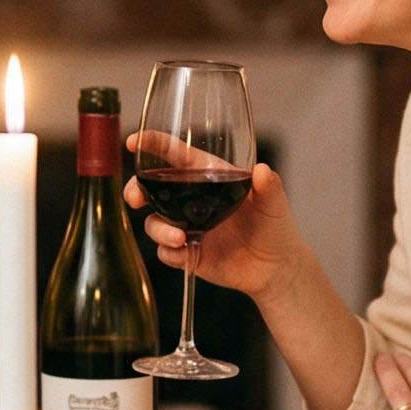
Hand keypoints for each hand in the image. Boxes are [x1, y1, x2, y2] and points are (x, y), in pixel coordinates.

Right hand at [123, 145, 303, 300]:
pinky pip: (165, 252)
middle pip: (150, 189)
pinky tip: (187, 254)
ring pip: (153, 222)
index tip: (135, 142)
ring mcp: (186, 226)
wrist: (275, 267)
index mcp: (208, 177)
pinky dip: (171, 253)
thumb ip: (269, 187)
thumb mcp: (274, 203)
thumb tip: (263, 172)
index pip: (175, 155)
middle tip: (135, 199)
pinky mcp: (187, 252)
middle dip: (135, 190)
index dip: (153, 145)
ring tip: (179, 238)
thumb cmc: (275, 226)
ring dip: (159, 229)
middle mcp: (191, 200)